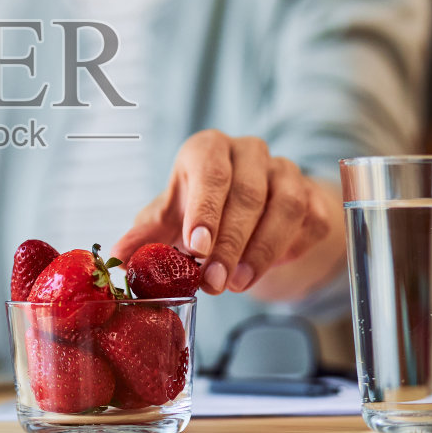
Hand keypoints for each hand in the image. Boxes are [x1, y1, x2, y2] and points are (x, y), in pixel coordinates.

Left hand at [111, 131, 335, 296]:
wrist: (248, 212)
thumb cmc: (199, 211)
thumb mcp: (168, 220)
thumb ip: (144, 237)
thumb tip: (119, 260)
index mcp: (208, 148)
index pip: (211, 172)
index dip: (205, 210)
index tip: (197, 248)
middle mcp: (249, 152)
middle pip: (248, 194)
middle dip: (230, 243)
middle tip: (215, 282)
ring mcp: (286, 171)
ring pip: (286, 207)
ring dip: (262, 251)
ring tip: (237, 284)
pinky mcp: (312, 196)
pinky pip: (310, 222)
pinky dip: (290, 250)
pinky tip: (264, 270)